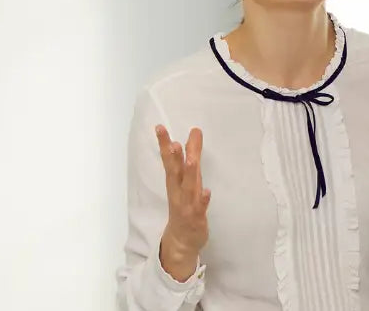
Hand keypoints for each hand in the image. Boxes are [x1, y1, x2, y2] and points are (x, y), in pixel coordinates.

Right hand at [155, 125, 210, 282]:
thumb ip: (190, 159)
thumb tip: (193, 137)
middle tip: (171, 141)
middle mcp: (178, 192)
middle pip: (174, 172)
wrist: (181, 242)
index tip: (160, 127)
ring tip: (190, 160)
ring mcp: (187, 205)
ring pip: (187, 188)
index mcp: (175, 183)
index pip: (169, 161)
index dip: (164, 144)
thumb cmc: (185, 208)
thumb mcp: (187, 182)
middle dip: (172, 157)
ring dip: (188, 175)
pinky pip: (201, 208)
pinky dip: (203, 200)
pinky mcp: (197, 218)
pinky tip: (207, 191)